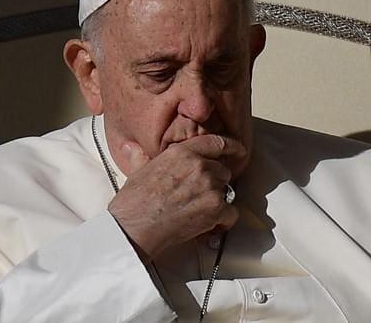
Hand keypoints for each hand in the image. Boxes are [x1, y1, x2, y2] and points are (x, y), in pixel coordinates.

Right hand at [108, 134, 243, 259]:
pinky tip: (209, 225)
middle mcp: (199, 166)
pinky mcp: (215, 208)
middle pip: (223, 171)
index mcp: (182, 152)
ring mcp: (209, 186)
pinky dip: (224, 221)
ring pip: (227, 191)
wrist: (134, 226)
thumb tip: (131, 148)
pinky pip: (232, 213)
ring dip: (217, 202)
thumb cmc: (134, 202)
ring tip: (197, 212)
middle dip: (215, 183)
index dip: (231, 145)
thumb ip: (141, 157)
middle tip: (198, 196)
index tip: (239, 149)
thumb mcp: (137, 171)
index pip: (215, 142)